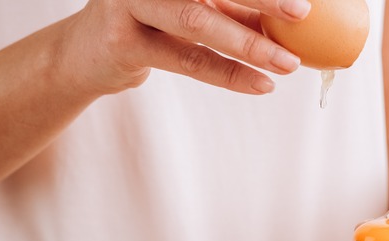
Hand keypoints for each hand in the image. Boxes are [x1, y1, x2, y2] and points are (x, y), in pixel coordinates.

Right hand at [62, 0, 309, 95]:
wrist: (85, 55)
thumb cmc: (152, 25)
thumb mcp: (196, 10)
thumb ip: (236, 11)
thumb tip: (295, 21)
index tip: (303, 1)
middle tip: (303, 12)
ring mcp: (129, 2)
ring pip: (198, 22)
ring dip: (250, 44)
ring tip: (289, 63)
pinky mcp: (122, 41)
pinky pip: (186, 60)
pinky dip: (228, 74)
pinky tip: (261, 85)